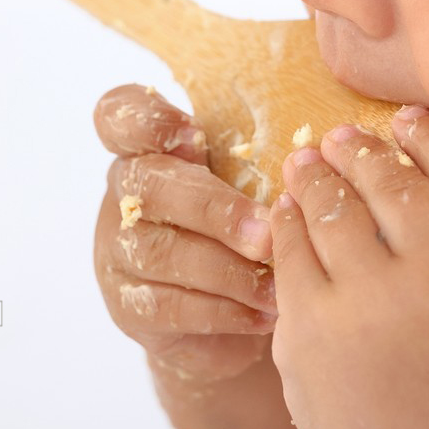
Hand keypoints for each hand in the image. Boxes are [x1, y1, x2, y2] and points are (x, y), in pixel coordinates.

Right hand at [92, 84, 278, 384]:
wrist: (229, 313)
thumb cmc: (247, 227)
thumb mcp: (251, 183)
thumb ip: (259, 159)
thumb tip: (310, 154)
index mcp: (150, 148)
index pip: (119, 115)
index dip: (148, 118)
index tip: (196, 133)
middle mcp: (126, 194)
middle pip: (148, 186)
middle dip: (214, 209)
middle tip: (267, 235)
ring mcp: (118, 251)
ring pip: (161, 253)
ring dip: (227, 269)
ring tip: (278, 285)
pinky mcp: (127, 306)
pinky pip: (170, 307)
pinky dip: (224, 311)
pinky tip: (264, 313)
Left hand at [268, 105, 428, 428]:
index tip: (412, 120)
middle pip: (400, 183)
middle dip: (368, 149)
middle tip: (346, 135)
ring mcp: (373, 300)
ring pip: (339, 205)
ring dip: (319, 173)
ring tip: (308, 160)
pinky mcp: (312, 323)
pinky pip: (294, 247)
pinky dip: (289, 219)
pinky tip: (289, 209)